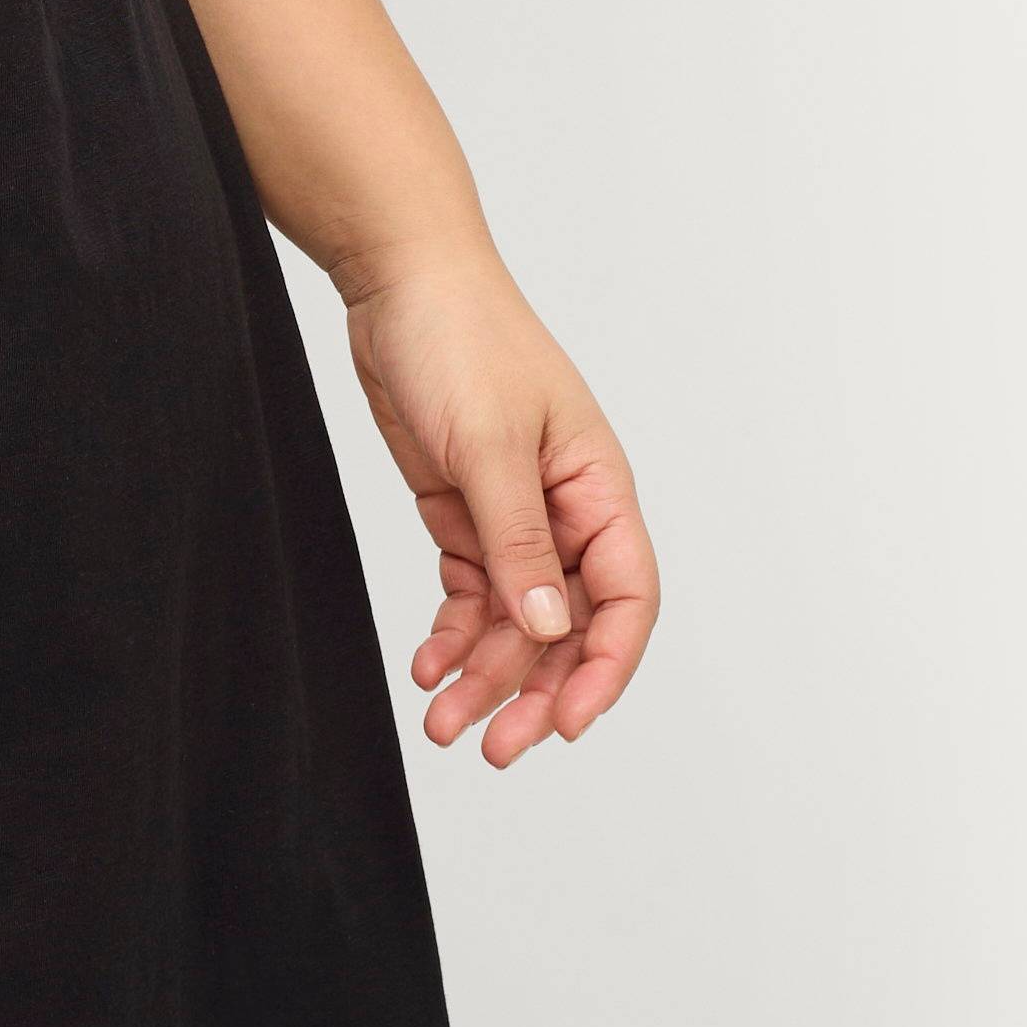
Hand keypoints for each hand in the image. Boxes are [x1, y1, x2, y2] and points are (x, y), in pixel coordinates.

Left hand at [344, 243, 659, 765]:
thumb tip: (553, 628)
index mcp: (599, 489)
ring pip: (516, 620)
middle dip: (536, 691)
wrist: (399, 281)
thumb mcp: (491, 446)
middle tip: (494, 745)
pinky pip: (473, 592)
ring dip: (485, 674)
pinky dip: (454, 634)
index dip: (607, 668)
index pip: (627, 598)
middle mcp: (566, 510)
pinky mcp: (465, 510)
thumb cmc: (462, 338)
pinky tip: (429, 665)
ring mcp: (515, 514)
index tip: (570, 725)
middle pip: (570, 626)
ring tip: (443, 722)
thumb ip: (519, 543)